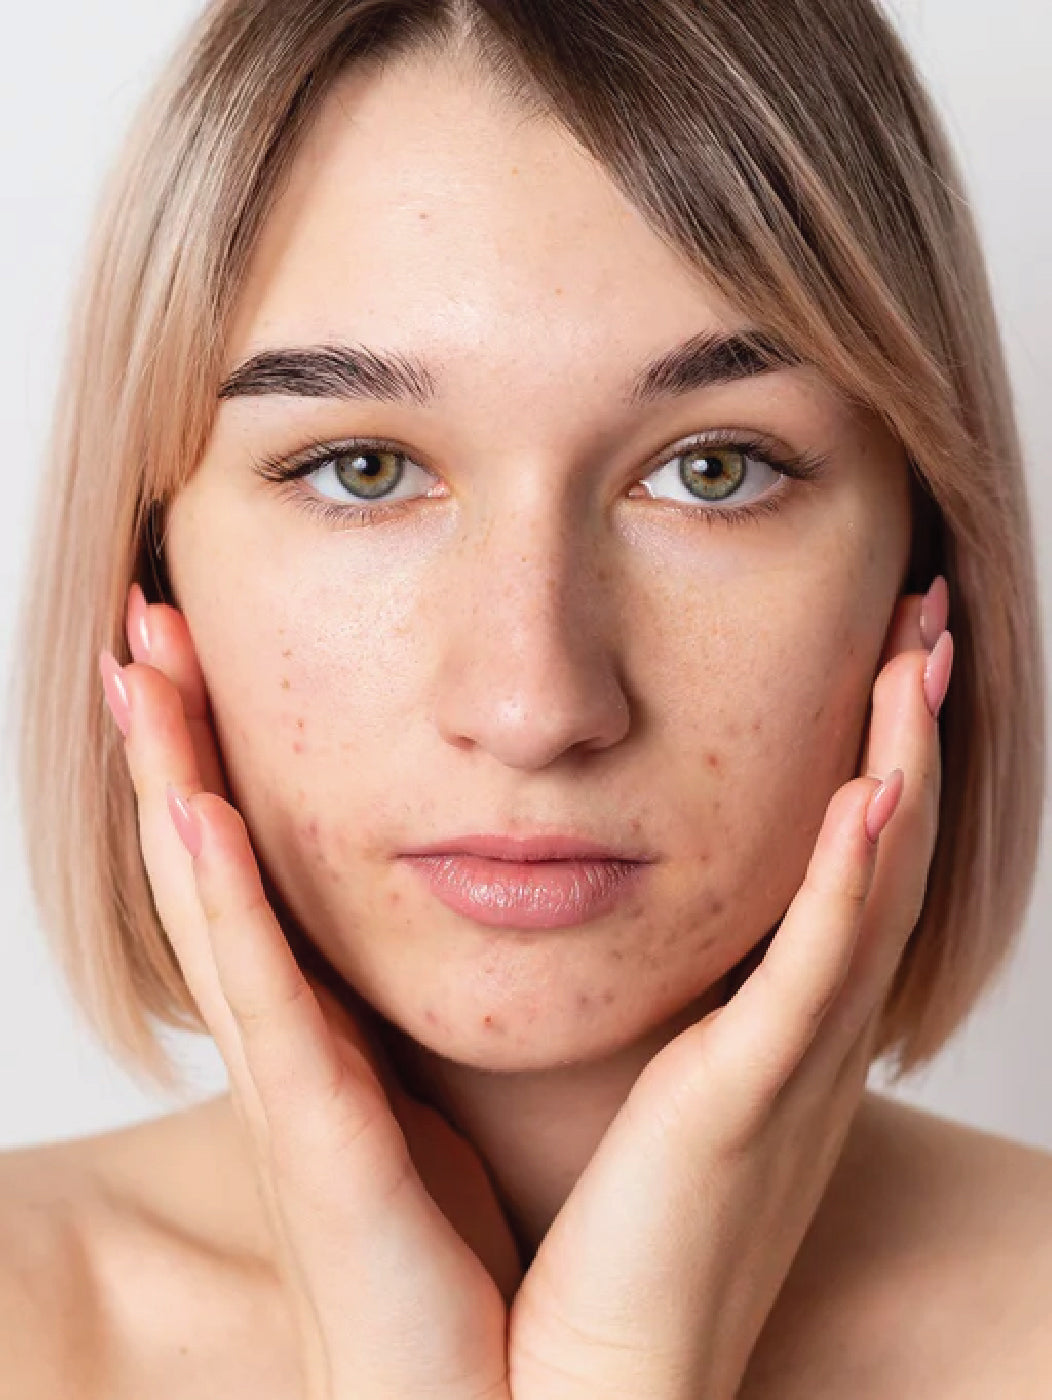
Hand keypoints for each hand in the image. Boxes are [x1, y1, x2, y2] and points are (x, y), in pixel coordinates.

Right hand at [100, 583, 520, 1399]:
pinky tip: (190, 812)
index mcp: (336, 1029)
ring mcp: (293, 1091)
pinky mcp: (321, 1147)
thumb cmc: (499, 1261)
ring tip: (135, 666)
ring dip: (168, 779)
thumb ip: (458, 1017)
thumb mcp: (467, 1104)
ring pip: (212, 904)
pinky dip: (221, 906)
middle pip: (214, 857)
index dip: (219, 753)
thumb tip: (509, 914)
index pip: (263, 860)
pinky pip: (267, 1004)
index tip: (203, 645)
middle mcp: (296, 1045)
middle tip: (142, 616)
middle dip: (173, 734)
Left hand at [505, 583, 951, 1399]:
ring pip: (871, 889)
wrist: (590, 1380)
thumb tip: (594, 894)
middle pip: (885, 849)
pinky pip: (813, 976)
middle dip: (909, 728)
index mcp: (777, 1021)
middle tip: (925, 619)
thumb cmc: (595, 1222)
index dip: (875, 752)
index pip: (845, 859)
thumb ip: (645, 991)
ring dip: (901, 768)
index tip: (877, 652)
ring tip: (920, 658)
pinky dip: (851, 885)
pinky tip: (872, 797)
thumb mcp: (638, 1076)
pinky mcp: (745, 1102)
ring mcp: (790, 1065)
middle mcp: (806, 1032)